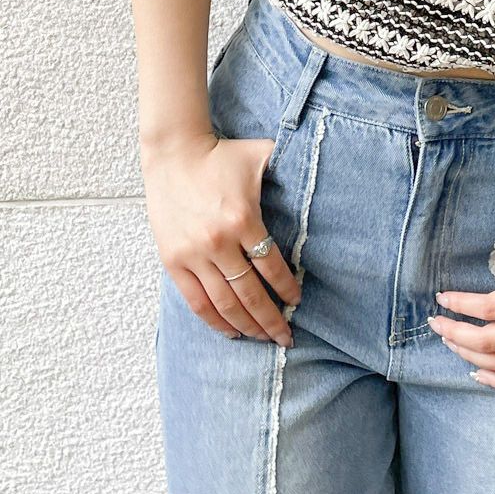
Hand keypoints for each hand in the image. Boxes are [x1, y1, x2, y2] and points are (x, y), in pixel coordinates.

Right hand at [141, 131, 300, 346]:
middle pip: (249, 294)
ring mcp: (193, 255)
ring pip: (223, 303)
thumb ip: (291, 165)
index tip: (297, 301)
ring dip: (246, 326)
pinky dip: (214, 321)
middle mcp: (218, 242)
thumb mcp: (262, 154)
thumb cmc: (223, 155)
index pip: (270, 266)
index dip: (286, 288)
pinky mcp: (173, 261)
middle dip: (271, 320)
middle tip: (287, 337)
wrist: (173, 153)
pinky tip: (231, 332)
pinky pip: (196, 301)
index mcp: (243, 219)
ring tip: (263, 340)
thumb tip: (321, 170)